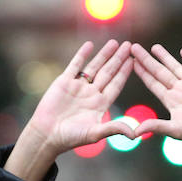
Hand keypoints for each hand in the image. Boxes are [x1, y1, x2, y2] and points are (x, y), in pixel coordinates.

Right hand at [6, 40, 135, 180]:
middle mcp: (91, 94)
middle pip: (108, 72)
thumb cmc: (70, 138)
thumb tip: (135, 135)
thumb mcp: (95, 133)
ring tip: (115, 42)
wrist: (46, 134)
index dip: (125, 73)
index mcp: (100, 105)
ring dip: (104, 54)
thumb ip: (114, 129)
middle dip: (118, 59)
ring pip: (94, 66)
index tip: (134, 61)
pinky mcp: (64, 82)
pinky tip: (90, 44)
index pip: (116, 85)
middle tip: (129, 45)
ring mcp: (78, 87)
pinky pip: (75, 65)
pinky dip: (82, 55)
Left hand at [130, 44, 181, 163]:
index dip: (142, 73)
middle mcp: (180, 91)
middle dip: (147, 60)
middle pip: (160, 72)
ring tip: (154, 47)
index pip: (153, 83)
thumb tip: (134, 133)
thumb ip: (156, 126)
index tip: (131, 62)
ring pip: (176, 67)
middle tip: (134, 47)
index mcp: (171, 101)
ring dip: (165, 57)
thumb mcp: (176, 130)